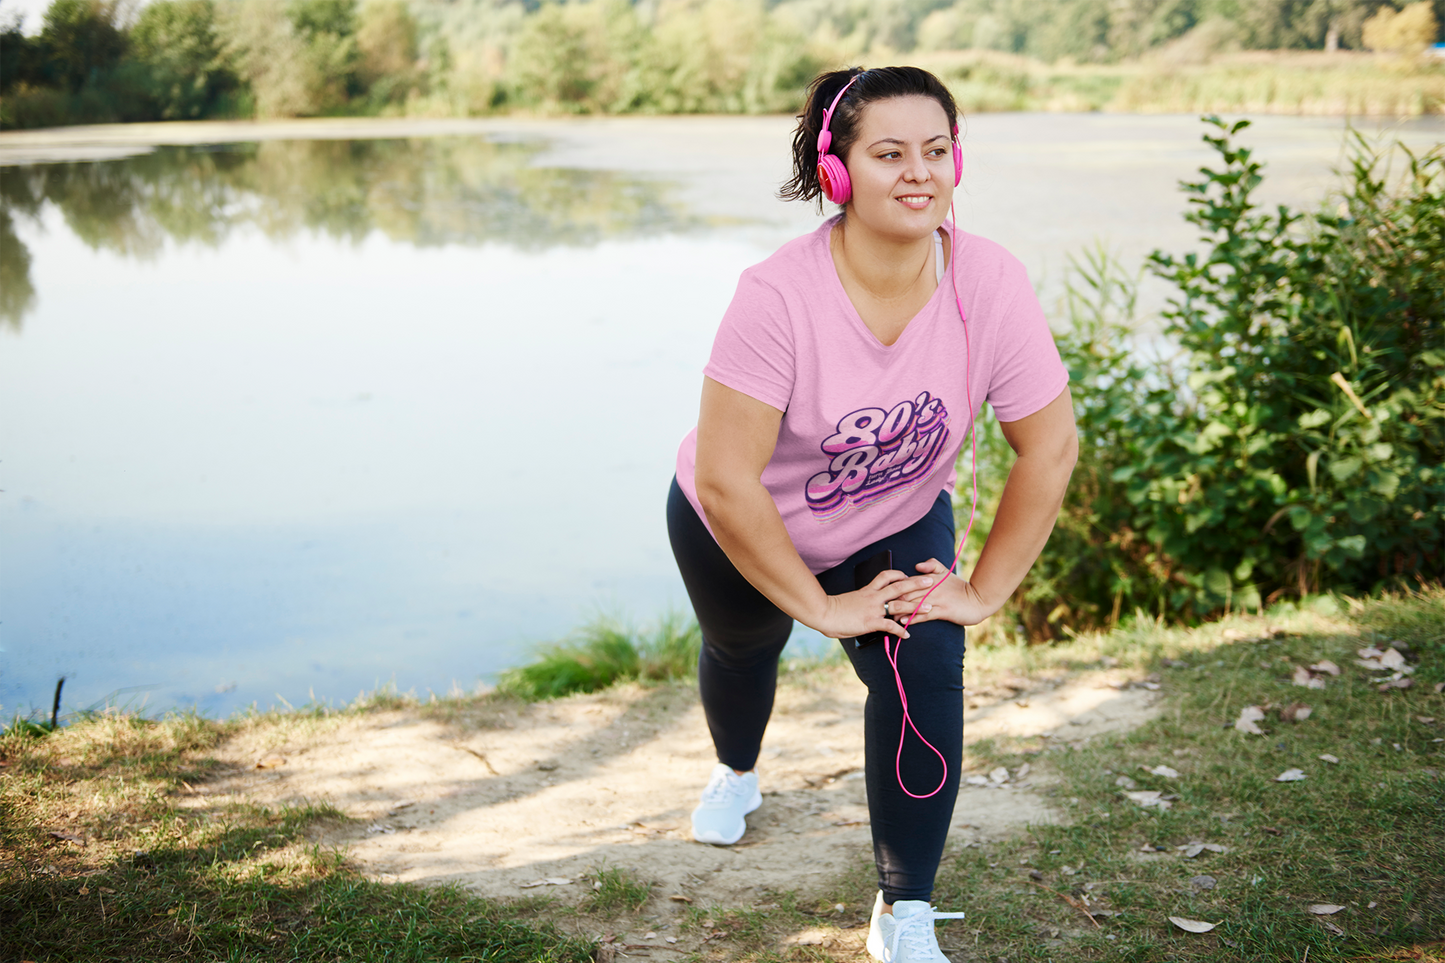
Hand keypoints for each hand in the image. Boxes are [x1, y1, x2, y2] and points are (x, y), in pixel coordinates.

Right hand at [813, 569, 938, 640]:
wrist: (823, 613)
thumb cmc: (833, 608)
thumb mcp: (849, 600)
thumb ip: (859, 601)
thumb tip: (863, 606)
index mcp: (867, 590)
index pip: (886, 576)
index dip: (899, 574)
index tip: (908, 575)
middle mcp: (873, 597)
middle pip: (899, 586)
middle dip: (916, 583)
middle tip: (930, 581)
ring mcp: (873, 609)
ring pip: (899, 604)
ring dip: (916, 607)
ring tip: (929, 608)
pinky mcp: (871, 622)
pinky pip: (890, 626)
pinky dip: (900, 631)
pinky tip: (907, 635)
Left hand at [888, 559, 994, 627]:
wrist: (978, 599)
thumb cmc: (960, 587)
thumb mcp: (947, 572)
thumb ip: (932, 565)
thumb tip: (917, 565)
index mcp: (931, 578)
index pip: (909, 581)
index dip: (896, 587)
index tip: (886, 594)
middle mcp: (932, 588)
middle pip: (908, 593)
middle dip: (894, 600)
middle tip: (883, 607)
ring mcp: (937, 600)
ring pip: (914, 604)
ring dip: (900, 610)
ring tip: (889, 616)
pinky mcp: (943, 611)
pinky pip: (924, 615)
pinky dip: (913, 618)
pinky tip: (903, 621)